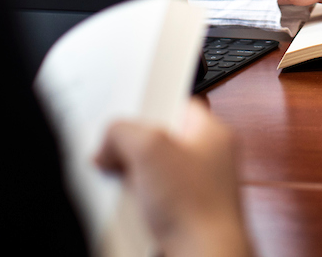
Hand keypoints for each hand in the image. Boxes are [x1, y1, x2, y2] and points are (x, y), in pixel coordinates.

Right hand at [95, 100, 252, 256]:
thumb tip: (109, 142)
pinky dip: (136, 207)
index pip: (175, 105)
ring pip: (152, 175)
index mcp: (213, 133)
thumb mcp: (149, 149)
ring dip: (131, 182)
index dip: (147, 108)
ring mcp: (197, 189)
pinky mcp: (183, 216)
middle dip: (132, 151)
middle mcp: (209, 160)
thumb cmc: (197, 208)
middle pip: (158, 142)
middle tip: (115, 158)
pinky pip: (151, 203)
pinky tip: (130, 212)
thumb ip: (123, 132)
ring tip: (123, 189)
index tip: (122, 116)